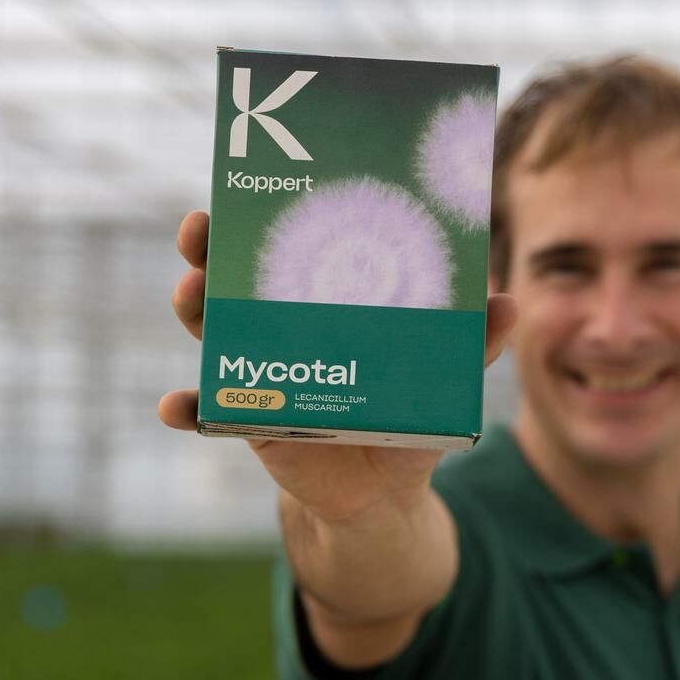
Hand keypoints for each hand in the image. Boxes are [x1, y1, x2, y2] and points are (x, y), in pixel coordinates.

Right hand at [156, 210, 516, 522]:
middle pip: (231, 277)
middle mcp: (277, 327)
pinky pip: (204, 413)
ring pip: (210, 331)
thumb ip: (470, 343)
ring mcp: (255, 371)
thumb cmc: (406, 411)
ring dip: (194, 308)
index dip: (259, 216)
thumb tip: (506, 302)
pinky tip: (174, 406)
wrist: (382, 491)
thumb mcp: (440, 376)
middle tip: (200, 233)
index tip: (240, 188)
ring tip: (189, 296)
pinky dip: (186, 409)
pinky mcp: (248, 421)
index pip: (285, 248)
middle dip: (207, 250)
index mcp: (320, 302)